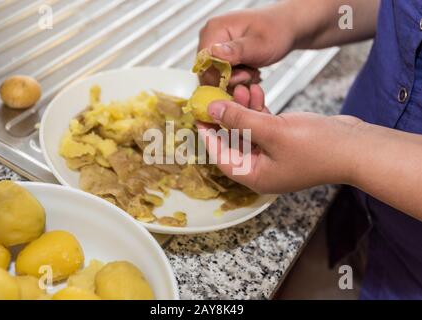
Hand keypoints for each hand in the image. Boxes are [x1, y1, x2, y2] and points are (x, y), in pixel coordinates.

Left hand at [197, 85, 362, 193]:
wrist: (356, 147)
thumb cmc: (317, 146)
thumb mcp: (271, 130)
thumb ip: (239, 119)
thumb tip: (212, 109)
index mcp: (255, 176)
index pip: (221, 157)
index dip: (208, 135)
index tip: (198, 116)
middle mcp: (262, 170)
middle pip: (234, 142)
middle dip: (228, 116)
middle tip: (220, 95)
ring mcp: (275, 157)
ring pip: (249, 131)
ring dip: (244, 109)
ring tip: (242, 86)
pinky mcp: (286, 144)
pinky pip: (264, 127)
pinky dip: (259, 111)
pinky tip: (256, 93)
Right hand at [198, 4, 296, 87]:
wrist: (286, 29)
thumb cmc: (276, 31)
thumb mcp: (258, 44)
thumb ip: (236, 50)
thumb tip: (215, 54)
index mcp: (214, 30)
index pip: (204, 63)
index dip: (221, 76)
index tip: (242, 76)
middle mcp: (210, 38)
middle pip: (208, 73)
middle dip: (230, 80)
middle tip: (250, 74)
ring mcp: (215, 48)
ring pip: (216, 77)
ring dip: (235, 81)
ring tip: (252, 71)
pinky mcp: (221, 56)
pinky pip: (222, 76)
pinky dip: (237, 79)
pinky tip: (249, 72)